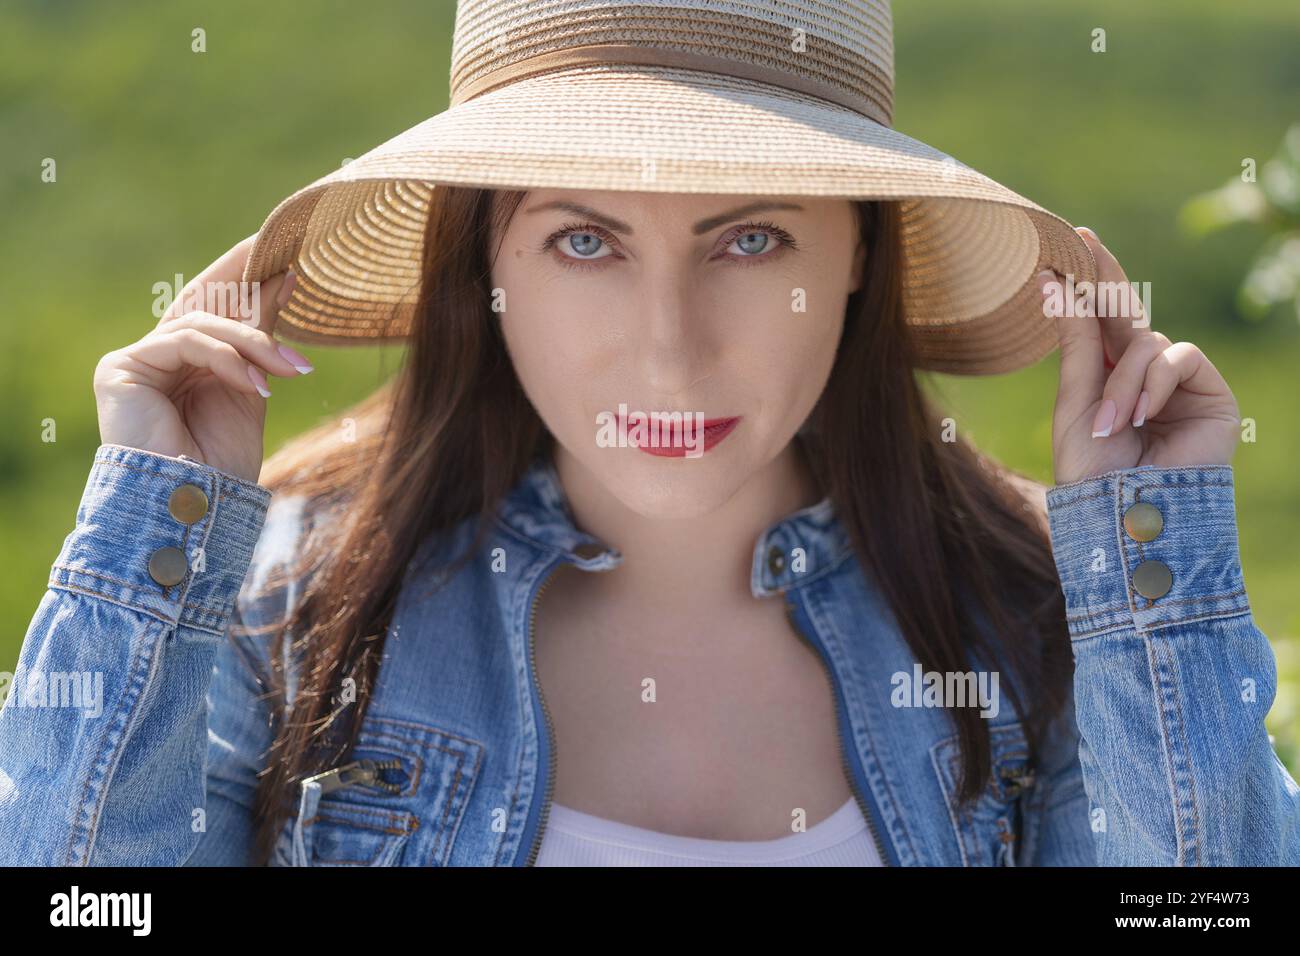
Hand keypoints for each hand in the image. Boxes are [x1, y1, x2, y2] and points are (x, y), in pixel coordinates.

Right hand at [93, 234, 311, 484]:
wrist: (194, 507)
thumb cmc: (222, 462)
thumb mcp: (252, 386)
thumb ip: (259, 336)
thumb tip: (284, 279)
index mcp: (185, 365)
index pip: (215, 310)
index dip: (245, 281)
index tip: (289, 265)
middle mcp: (156, 358)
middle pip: (202, 305)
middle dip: (244, 279)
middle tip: (286, 261)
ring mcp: (135, 362)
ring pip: (201, 325)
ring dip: (254, 344)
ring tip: (292, 369)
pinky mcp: (120, 368)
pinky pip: (183, 342)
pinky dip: (226, 358)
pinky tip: (256, 383)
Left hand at [1046, 227, 1240, 485]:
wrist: (1129, 514)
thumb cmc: (1094, 471)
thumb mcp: (1073, 405)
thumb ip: (1076, 347)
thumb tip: (1058, 287)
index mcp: (1104, 377)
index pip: (1096, 322)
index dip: (1085, 283)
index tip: (1064, 244)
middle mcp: (1141, 374)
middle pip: (1125, 313)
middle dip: (1104, 277)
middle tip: (1084, 239)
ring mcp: (1177, 382)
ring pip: (1144, 344)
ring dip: (1121, 383)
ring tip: (1110, 425)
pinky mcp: (1210, 392)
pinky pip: (1177, 357)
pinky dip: (1154, 384)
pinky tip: (1143, 417)